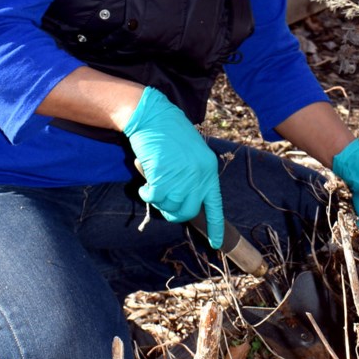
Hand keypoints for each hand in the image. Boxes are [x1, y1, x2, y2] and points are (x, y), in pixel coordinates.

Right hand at [122, 87, 224, 248]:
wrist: (152, 115)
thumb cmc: (168, 132)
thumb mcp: (190, 153)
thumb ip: (191, 175)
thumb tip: (182, 200)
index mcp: (209, 169)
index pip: (215, 205)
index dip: (215, 226)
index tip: (215, 243)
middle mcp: (199, 175)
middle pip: (188, 211)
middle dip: (173, 212)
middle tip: (161, 201)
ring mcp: (182, 176)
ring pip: (170, 206)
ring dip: (158, 200)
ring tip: (151, 185)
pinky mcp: (164, 176)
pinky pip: (153, 198)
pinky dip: (146, 194)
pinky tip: (144, 184)